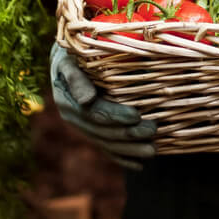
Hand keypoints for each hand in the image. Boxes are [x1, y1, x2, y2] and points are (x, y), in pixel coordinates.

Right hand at [50, 44, 156, 169]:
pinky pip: (105, 148)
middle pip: (102, 131)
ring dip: (129, 149)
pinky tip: (138, 166)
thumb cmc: (72, 53)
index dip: (115, 116)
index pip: (94, 113)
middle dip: (128, 135)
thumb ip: (76, 78)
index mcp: (67, 101)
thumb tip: (87, 100)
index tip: (136, 115)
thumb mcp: (69, 59)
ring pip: (106, 143)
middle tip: (153, 131)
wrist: (65, 59)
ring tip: (152, 151)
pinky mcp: (90, 131)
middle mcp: (73, 118)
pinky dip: (122, 158)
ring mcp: (81, 127)